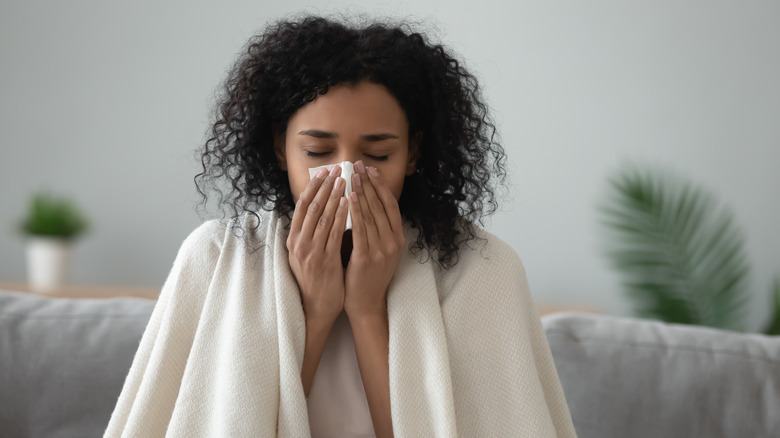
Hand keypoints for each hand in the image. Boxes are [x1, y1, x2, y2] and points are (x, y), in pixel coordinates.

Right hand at [287, 165, 348, 321]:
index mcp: (293, 239)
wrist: (315, 307)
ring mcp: (310, 251)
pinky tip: (349, 203)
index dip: (313, 187)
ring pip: (322, 216)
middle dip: (325, 186)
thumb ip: (310, 234)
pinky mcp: (324, 260)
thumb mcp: (306, 254)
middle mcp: (298, 243)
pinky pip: (333, 232)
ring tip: (345, 180)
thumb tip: (320, 210)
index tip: (323, 172)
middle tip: (337, 169)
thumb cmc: (315, 280)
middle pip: (311, 206)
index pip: (302, 206)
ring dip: (334, 196)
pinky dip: (341, 215)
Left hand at [344, 160, 404, 318]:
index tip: (370, 169)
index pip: (390, 205)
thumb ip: (373, 228)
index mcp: (397, 238)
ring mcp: (382, 250)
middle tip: (357, 165)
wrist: (365, 302)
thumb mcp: (377, 248)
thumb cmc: (366, 274)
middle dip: (368, 183)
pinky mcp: (368, 257)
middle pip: (380, 205)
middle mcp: (393, 242)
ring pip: (371, 214)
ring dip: (361, 192)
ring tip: (351, 175)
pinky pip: (361, 229)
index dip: (380, 185)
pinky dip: (355, 211)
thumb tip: (361, 201)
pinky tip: (348, 198)